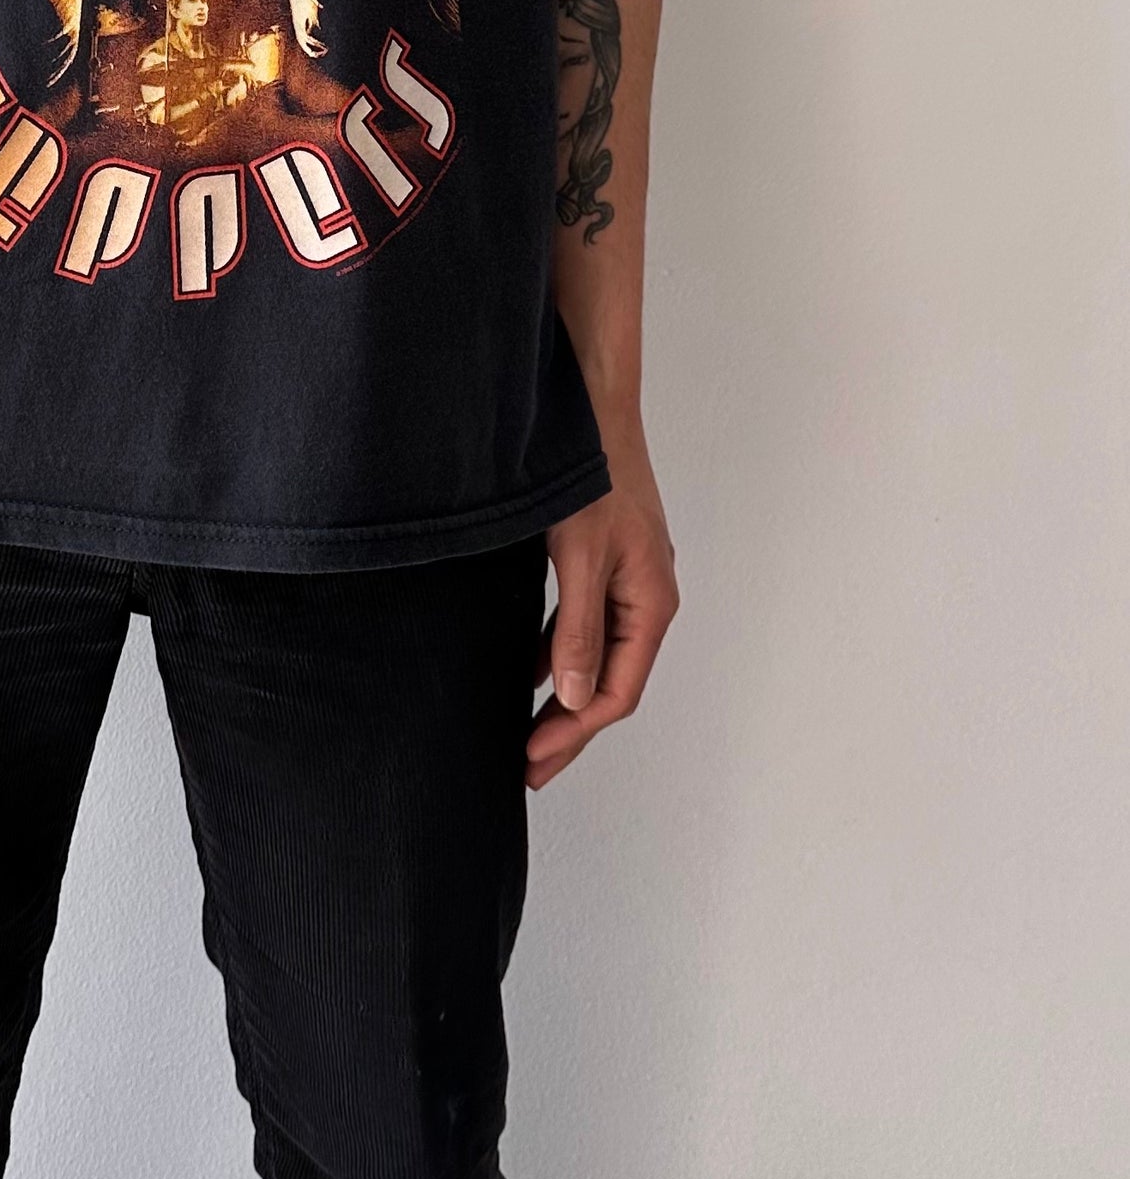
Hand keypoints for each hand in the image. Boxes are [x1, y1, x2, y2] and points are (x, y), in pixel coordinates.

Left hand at [526, 438, 678, 791]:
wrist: (594, 411)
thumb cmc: (593, 477)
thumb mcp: (579, 559)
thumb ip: (577, 628)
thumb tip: (573, 696)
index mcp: (651, 604)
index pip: (615, 691)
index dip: (573, 732)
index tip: (532, 758)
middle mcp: (647, 597)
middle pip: (610, 681)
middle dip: (570, 727)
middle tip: (528, 767)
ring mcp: (629, 580)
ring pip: (597, 654)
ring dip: (564, 694)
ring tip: (528, 731)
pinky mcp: (606, 561)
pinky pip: (586, 623)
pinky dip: (560, 652)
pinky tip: (533, 669)